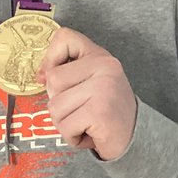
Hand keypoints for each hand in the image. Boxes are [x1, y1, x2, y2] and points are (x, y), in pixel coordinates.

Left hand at [37, 28, 137, 160]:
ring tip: (85, 123)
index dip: (50, 57)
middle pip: (52, 79)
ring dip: (64, 123)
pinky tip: (90, 134)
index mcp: (100, 56)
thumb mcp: (91, 82)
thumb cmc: (107, 111)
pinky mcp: (99, 112)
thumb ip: (67, 73)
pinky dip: (72, 137)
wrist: (136, 139)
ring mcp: (103, 88)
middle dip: (58, 102)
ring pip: (54, 106)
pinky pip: (64, 126)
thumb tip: (41, 76)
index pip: (64, 37)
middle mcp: (105, 67)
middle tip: (81, 110)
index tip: (52, 76)